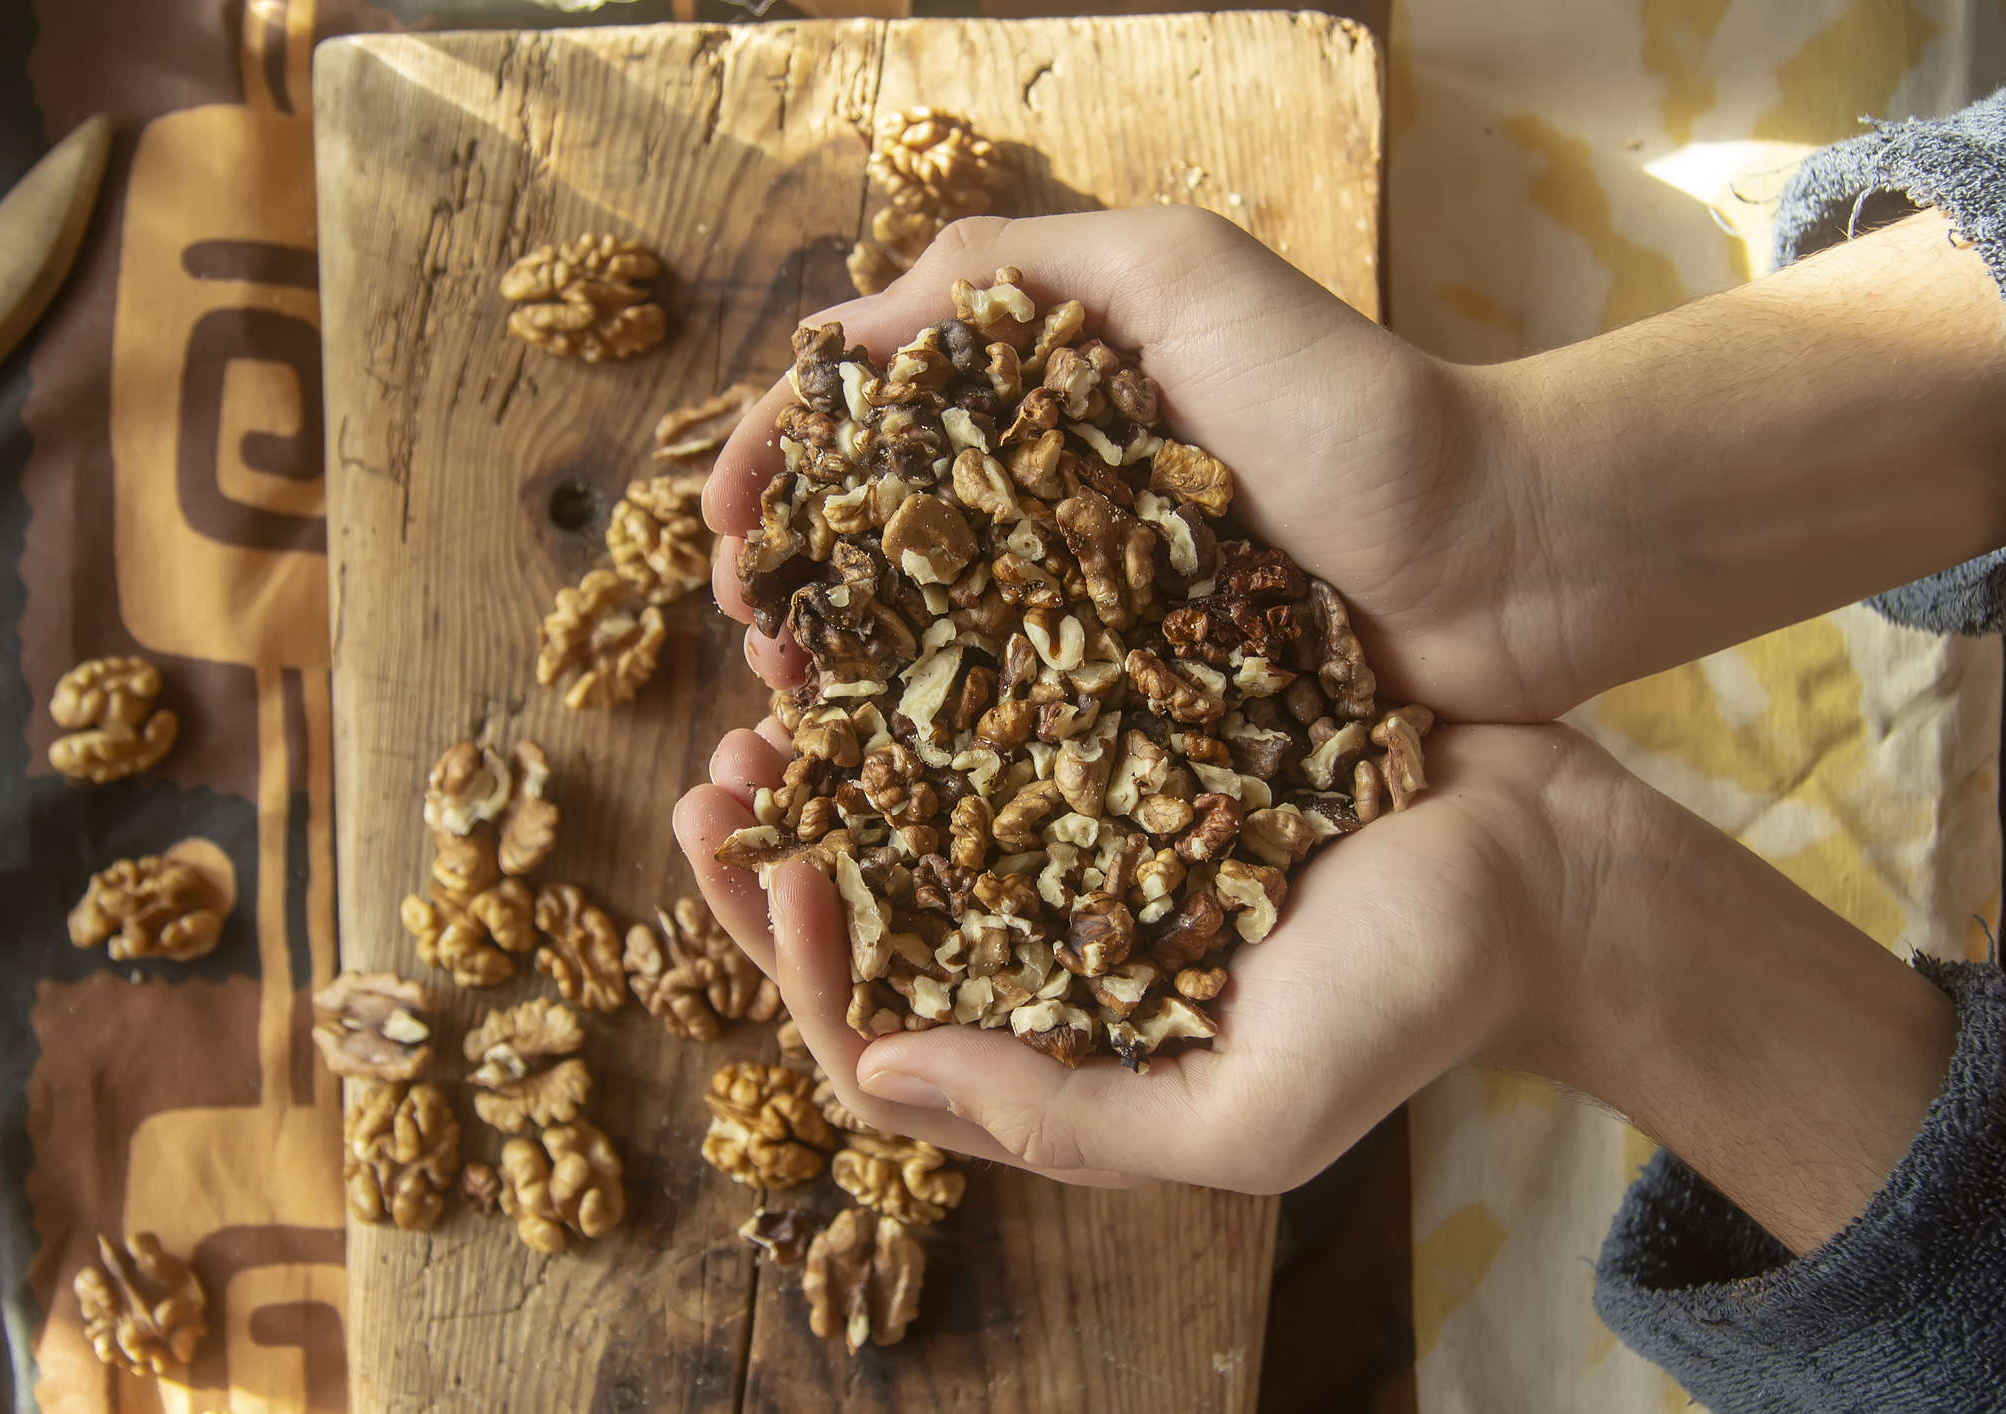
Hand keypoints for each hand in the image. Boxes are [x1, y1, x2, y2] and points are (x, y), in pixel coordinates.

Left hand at [678, 721, 1594, 1192]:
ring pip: (912, 808)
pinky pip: (1001, 718)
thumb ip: (1064, 1116)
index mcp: (1057, 1048)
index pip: (874, 1037)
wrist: (1537, 862)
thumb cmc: (1408, 1003)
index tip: (779, 866)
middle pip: (865, 917)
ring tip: (778, 678)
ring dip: (835, 750)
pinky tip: (896, 616)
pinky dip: (935, 679)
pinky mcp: (1127, 743)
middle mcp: (1047, 948)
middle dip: (776, 850)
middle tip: (724, 770)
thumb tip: (876, 1069)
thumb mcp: (1244, 1116)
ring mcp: (1082, 841)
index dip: (799, 966)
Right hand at [703, 205, 1549, 720]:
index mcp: (1044, 397)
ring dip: (845, 673)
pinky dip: (941, 753)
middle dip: (795, 579)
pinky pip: (1020, 731)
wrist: (1505, 558)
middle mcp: (1054, 507)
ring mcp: (1095, 615)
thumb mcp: (1180, 273)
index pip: (871, 421)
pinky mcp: (1142, 711)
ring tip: (792, 712)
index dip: (779, 463)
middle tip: (751, 634)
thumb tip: (845, 329)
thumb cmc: (1352, 407)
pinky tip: (884, 783)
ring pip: (932, 643)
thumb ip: (1014, 268)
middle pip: (882, 539)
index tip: (720, 526)